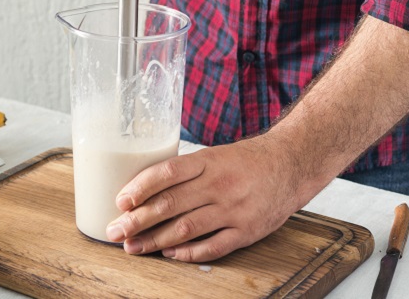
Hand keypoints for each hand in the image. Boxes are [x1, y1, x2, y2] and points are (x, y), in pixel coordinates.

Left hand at [105, 136, 308, 262]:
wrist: (292, 165)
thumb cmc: (247, 161)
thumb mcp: (215, 155)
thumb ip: (186, 171)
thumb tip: (144, 189)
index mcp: (209, 161)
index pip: (168, 172)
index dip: (141, 187)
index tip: (121, 201)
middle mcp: (220, 184)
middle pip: (171, 204)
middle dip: (138, 220)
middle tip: (116, 231)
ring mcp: (234, 209)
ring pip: (186, 228)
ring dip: (155, 240)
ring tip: (134, 246)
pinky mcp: (247, 231)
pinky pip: (213, 246)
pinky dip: (188, 252)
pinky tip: (169, 253)